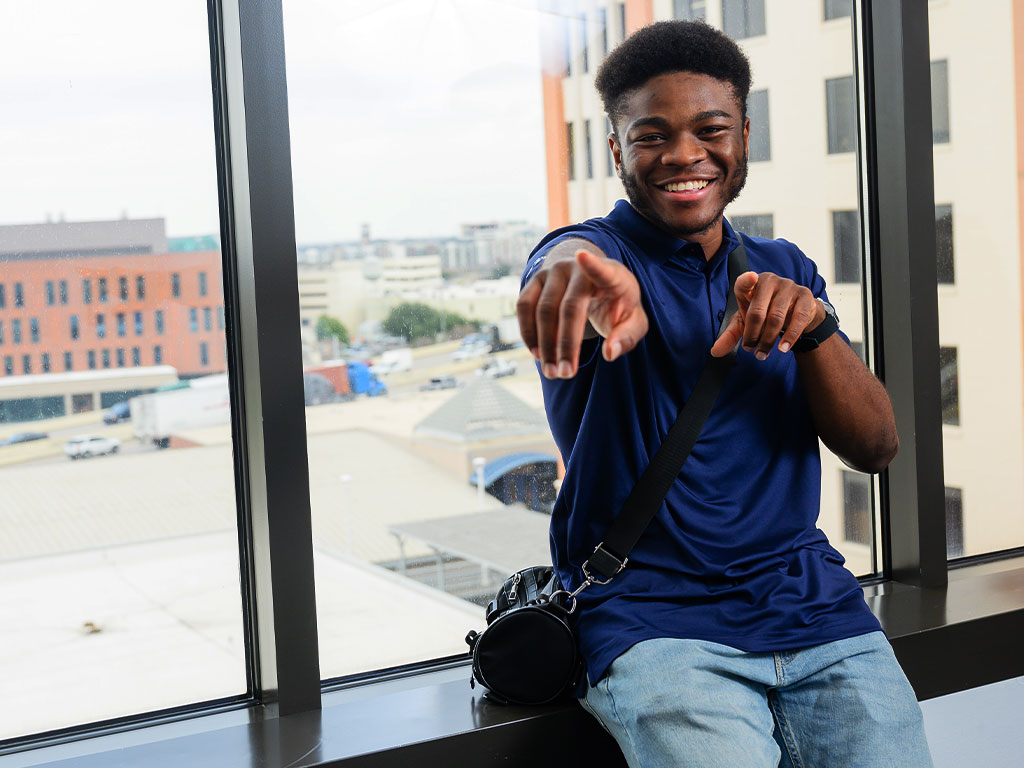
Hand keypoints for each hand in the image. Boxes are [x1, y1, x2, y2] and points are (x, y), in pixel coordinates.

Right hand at [517, 249, 647, 377]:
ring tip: (551, 371)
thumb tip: (609, 353)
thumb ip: (627, 336)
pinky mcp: (535, 280)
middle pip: (569, 307)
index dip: (593, 264)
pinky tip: (537, 354)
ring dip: (544, 344)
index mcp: (611, 275)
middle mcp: (578, 268)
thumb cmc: (617, 304)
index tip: (582, 256)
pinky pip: (524, 306)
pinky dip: (528, 333)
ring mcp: (554, 272)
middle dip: (566, 344)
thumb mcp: (633, 320)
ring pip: (542, 309)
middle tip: (566, 374)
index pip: (602, 269)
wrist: (593, 281)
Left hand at [710, 271, 824, 359]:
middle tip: (750, 350)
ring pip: (776, 318)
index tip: (751, 278)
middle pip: (757, 311)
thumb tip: (715, 352)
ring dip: (768, 340)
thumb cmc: (766, 312)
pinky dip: (790, 336)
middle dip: (752, 335)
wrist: (796, 311)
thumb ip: (731, 334)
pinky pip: (798, 318)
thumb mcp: (746, 322)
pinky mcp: (805, 296)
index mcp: (751, 284)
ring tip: (762, 353)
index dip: (747, 280)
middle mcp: (770, 281)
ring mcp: (789, 286)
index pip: (745, 281)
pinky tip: (783, 348)